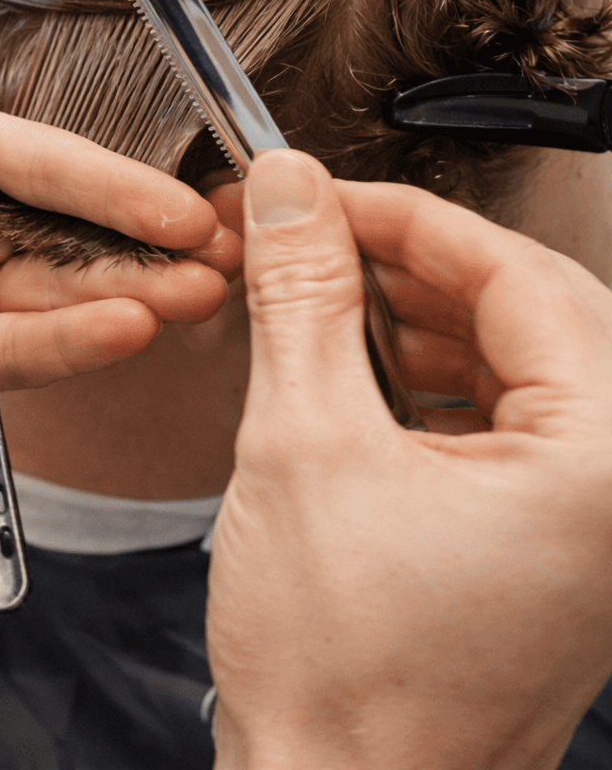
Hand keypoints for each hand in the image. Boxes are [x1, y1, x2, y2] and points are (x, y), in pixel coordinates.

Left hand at [0, 22, 235, 440]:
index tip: (190, 200)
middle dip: (150, 247)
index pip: (41, 162)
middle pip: (69, 236)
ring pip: (53, 301)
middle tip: (227, 258)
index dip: (117, 184)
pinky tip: (120, 331)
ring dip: (129, 299)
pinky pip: (3, 364)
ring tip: (195, 298)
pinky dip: (64, 350)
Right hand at [206, 150, 611, 769]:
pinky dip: (437, 380)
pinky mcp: (556, 550)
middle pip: (533, 311)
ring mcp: (593, 528)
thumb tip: (294, 196)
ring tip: (332, 298)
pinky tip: (363, 371)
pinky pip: (513, 423)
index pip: (519, 277)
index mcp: (597, 465)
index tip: (327, 194)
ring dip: (423, 318)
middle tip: (324, 236)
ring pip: (523, 362)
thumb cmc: (342, 682)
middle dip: (417, 264)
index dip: (409, 219)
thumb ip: (303, 296)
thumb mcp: (303, 447)